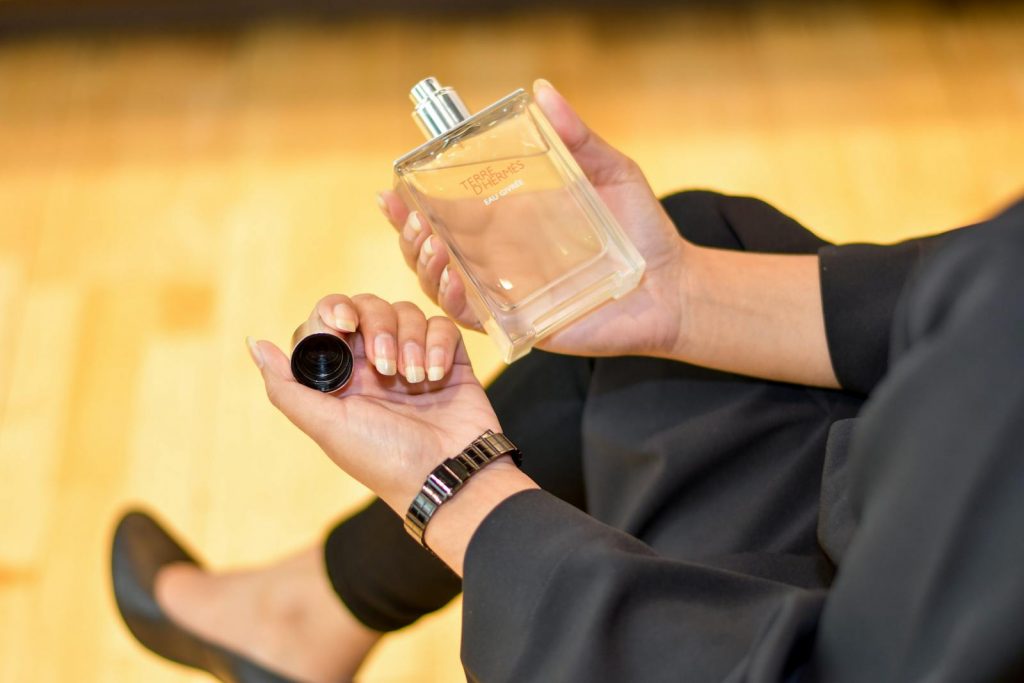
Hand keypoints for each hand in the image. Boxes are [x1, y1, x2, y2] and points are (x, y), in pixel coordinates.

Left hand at [246, 294, 503, 514]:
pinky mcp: (447, 359)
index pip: (328, 320)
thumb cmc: (383, 459)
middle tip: (385, 367)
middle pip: (367, 307)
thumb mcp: (326, 426)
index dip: (333, 314)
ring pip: (405, 312)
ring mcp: (412, 358)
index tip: (343, 328)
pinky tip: (435, 377)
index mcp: (341, 375)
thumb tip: (254, 343)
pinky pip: (440, 325)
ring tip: (415, 380)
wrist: (446, 475)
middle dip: (376, 327)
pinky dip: (437, 345)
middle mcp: (374, 363)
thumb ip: (286, 386)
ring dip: (409, 341)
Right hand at [377, 78, 689, 357]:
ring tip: (433, 245)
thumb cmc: (642, 233)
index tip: (391, 189)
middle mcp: (499, 261)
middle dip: (409, 236)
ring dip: (426, 266)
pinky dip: (458, 302)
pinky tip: (455, 281)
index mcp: (509, 225)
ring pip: (443, 287)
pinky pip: (476, 320)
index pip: (446, 215)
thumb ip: (577, 138)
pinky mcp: (523, 326)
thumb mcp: (610, 173)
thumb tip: (542, 91)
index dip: (411, 206)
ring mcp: (508, 295)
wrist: (673, 287)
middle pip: (431, 252)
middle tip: (413, 218)